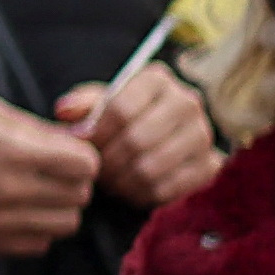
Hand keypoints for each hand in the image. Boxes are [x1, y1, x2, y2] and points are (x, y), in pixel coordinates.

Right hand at [0, 95, 102, 256]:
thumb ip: (34, 127)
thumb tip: (72, 140)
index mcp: (13, 151)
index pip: (86, 165)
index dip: (81, 156)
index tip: (67, 153)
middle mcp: (11, 190)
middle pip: (80, 196)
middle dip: (73, 181)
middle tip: (52, 172)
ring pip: (66, 225)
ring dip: (59, 208)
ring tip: (37, 194)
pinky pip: (39, 245)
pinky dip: (37, 229)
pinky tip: (18, 212)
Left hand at [66, 58, 219, 211]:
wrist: (167, 139)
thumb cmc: (125, 118)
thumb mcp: (101, 104)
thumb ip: (82, 105)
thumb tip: (64, 111)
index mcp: (157, 79)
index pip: (121, 109)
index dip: (97, 134)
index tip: (85, 145)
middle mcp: (187, 102)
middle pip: (136, 140)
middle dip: (108, 161)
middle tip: (97, 170)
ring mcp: (202, 134)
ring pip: (150, 167)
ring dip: (123, 180)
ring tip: (111, 180)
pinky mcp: (209, 165)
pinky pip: (167, 188)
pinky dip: (142, 194)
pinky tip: (132, 189)